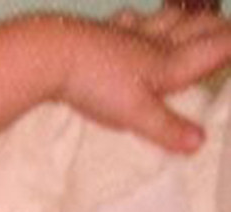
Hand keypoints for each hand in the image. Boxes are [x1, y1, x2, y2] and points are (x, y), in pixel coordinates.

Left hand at [56, 8, 230, 151]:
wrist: (51, 54)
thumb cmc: (96, 84)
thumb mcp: (136, 113)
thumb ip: (167, 127)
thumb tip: (199, 142)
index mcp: (169, 63)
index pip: (214, 48)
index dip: (230, 46)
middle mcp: (153, 43)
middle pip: (195, 26)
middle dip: (215, 27)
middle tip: (223, 30)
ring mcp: (126, 34)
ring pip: (165, 18)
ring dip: (182, 17)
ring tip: (189, 19)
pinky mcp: (99, 31)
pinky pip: (125, 20)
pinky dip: (136, 20)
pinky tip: (132, 20)